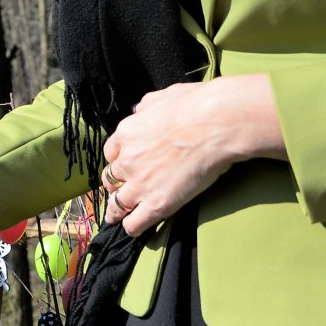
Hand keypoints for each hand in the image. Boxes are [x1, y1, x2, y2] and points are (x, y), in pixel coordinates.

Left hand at [101, 74, 285, 235]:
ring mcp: (140, 184)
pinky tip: (134, 229)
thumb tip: (140, 110)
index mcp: (126, 134)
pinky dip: (132, 227)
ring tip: (117, 218)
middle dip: (116, 185)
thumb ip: (145, 107)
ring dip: (116, 211)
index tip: (123, 166)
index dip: (117, 161)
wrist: (215, 124)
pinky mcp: (157, 204)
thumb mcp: (161, 97)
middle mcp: (127, 160)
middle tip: (121, 191)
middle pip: (111, 179)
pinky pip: (134, 224)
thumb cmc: (194, 106)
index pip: (111, 153)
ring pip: (117, 204)